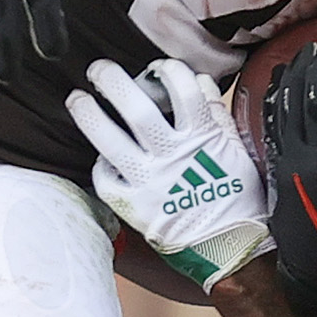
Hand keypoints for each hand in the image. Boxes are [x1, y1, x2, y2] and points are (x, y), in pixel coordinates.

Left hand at [65, 56, 271, 288]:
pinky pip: (107, 181)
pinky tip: (101, 157)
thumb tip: (200, 83)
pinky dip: (100, 166)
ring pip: (112, 142)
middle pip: (137, 110)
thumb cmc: (239, 200)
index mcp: (202, 139)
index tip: (159, 67)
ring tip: (77, 99)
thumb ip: (216, 116)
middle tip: (98, 69)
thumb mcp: (237, 153)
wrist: (231, 249)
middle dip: (113, 83)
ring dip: (90, 117)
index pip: (183, 91)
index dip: (170, 72)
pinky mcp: (136, 207)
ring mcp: (150, 181)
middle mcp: (172, 156)